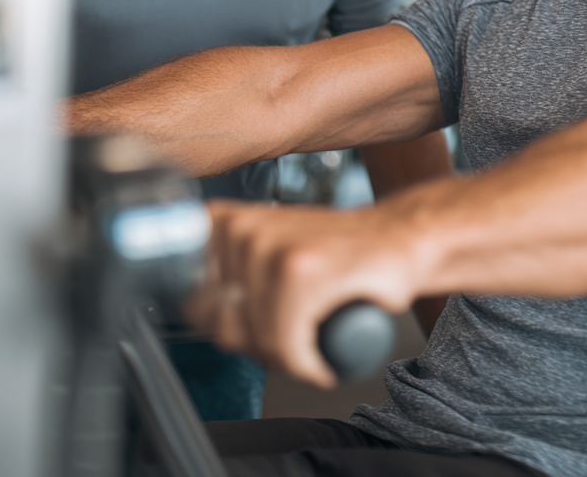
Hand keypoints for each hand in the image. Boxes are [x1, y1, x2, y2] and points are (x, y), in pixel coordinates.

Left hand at [187, 199, 421, 386]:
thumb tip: (185, 310)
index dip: (230, 326)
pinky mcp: (303, 272)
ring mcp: (272, 249)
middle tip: (295, 330)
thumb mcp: (267, 250)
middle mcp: (244, 229)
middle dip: (260, 345)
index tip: (263, 318)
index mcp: (226, 222)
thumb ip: (222, 272)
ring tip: (312, 331)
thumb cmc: (338, 252)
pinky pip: (286, 348)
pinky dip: (309, 363)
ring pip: (257, 341)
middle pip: (223, 328)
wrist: (400, 238)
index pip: (192, 304)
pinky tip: (325, 348)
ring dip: (289, 354)